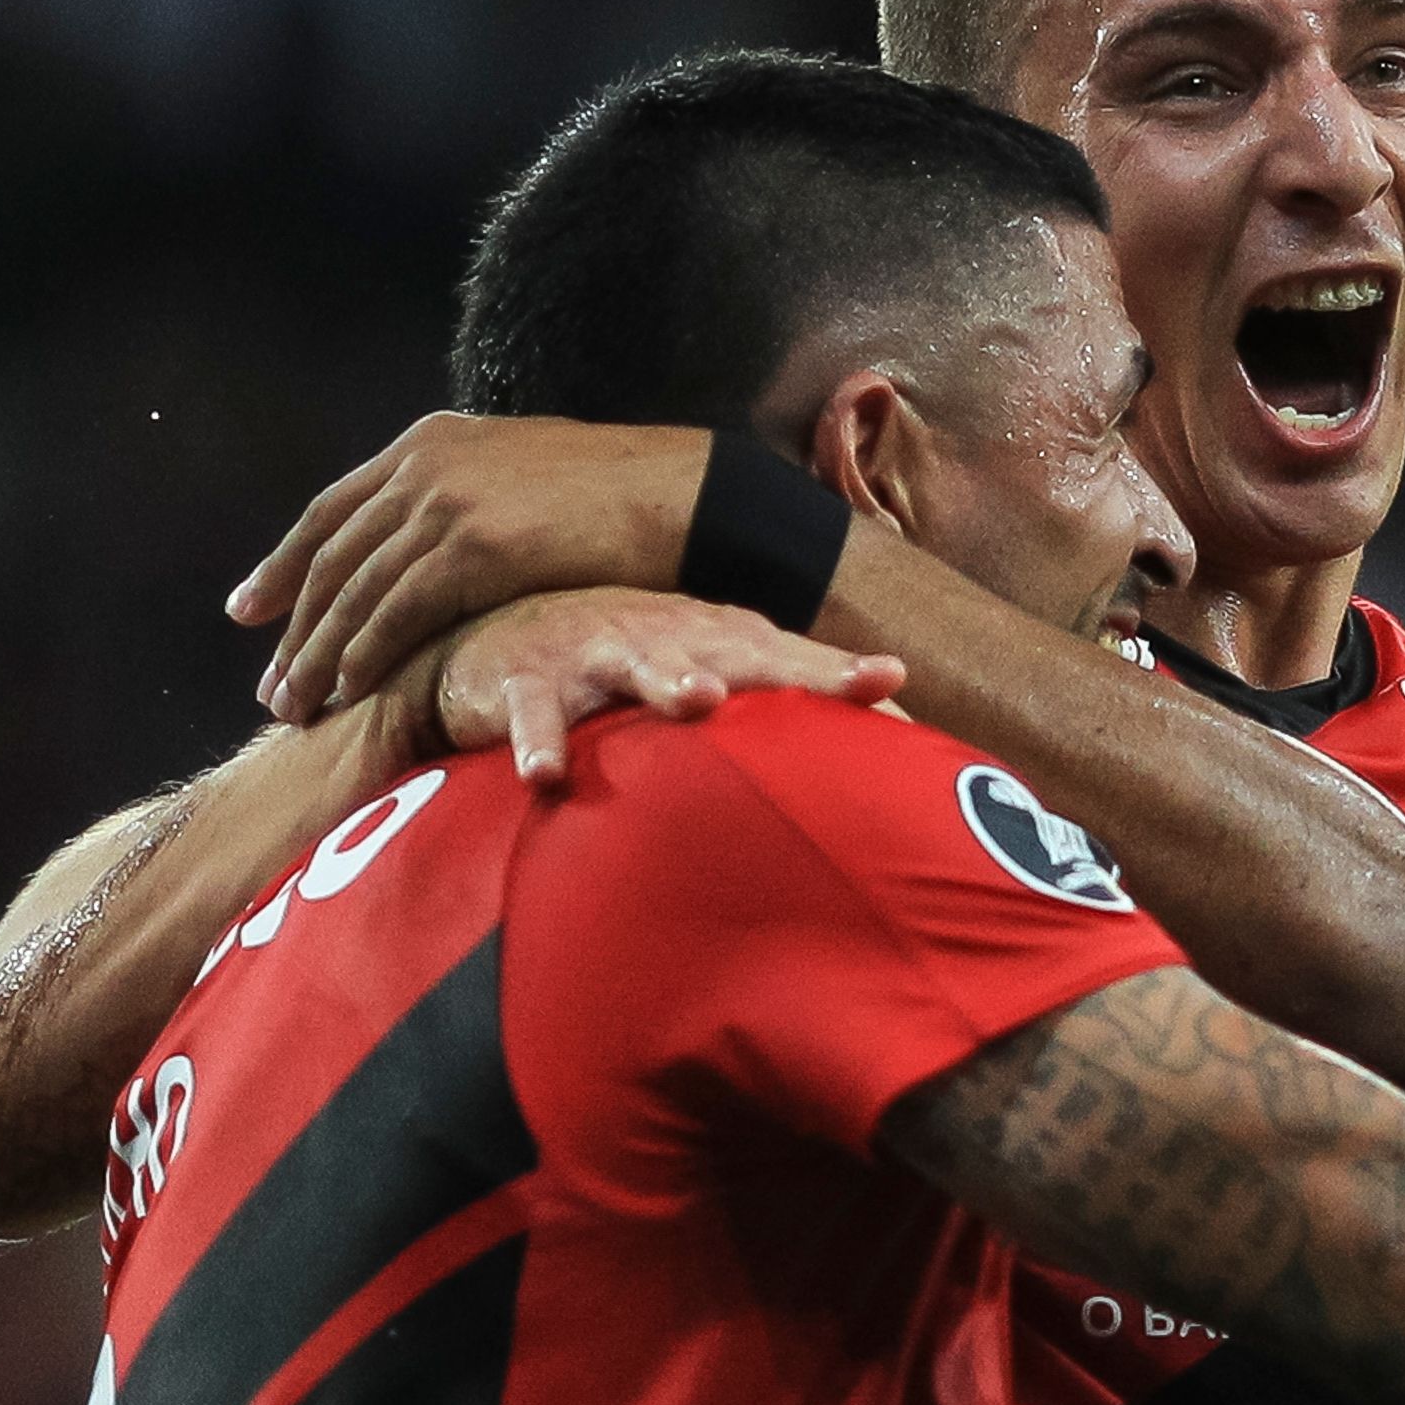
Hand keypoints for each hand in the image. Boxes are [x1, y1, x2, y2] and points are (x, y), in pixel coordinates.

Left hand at [228, 413, 713, 723]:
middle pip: (331, 557)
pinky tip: (352, 690)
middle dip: (293, 628)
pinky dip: (366, 654)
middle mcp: (423, 466)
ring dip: (319, 656)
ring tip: (298, 707)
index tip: (248, 610)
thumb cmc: (617, 497)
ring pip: (354, 590)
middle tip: (272, 688)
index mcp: (429, 443)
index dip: (284, 565)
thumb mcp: (523, 475)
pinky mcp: (472, 545)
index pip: (331, 510)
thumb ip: (470, 497)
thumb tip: (442, 537)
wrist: (679, 492)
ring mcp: (445, 502)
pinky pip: (396, 611)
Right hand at [432, 588, 903, 785]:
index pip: (789, 656)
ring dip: (669, 678)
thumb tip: (899, 737)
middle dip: (780, 669)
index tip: (890, 680)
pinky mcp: (526, 680)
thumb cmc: (636, 661)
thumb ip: (793, 698)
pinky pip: (533, 710)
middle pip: (729, 653)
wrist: (505, 631)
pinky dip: (539, 737)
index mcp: (715, 640)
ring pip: (638, 663)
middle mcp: (666, 638)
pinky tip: (545, 773)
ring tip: (699, 700)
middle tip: (834, 687)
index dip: (837, 669)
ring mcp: (596, 653)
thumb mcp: (713, 670)